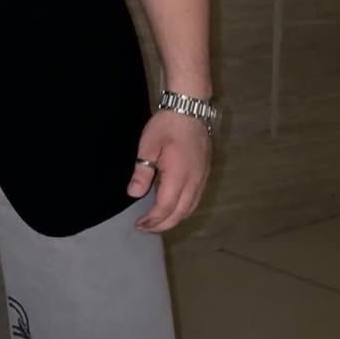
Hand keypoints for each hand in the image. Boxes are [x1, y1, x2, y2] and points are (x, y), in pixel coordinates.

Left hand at [128, 110, 211, 233]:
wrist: (190, 109)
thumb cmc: (166, 126)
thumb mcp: (148, 146)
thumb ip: (142, 172)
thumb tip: (134, 194)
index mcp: (179, 176)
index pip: (166, 207)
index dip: (152, 220)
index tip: (139, 225)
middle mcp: (194, 181)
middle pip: (181, 213)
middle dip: (163, 224)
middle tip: (146, 228)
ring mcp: (202, 178)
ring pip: (191, 208)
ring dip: (175, 219)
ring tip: (158, 222)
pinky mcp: (205, 173)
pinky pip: (196, 199)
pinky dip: (184, 209)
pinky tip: (174, 208)